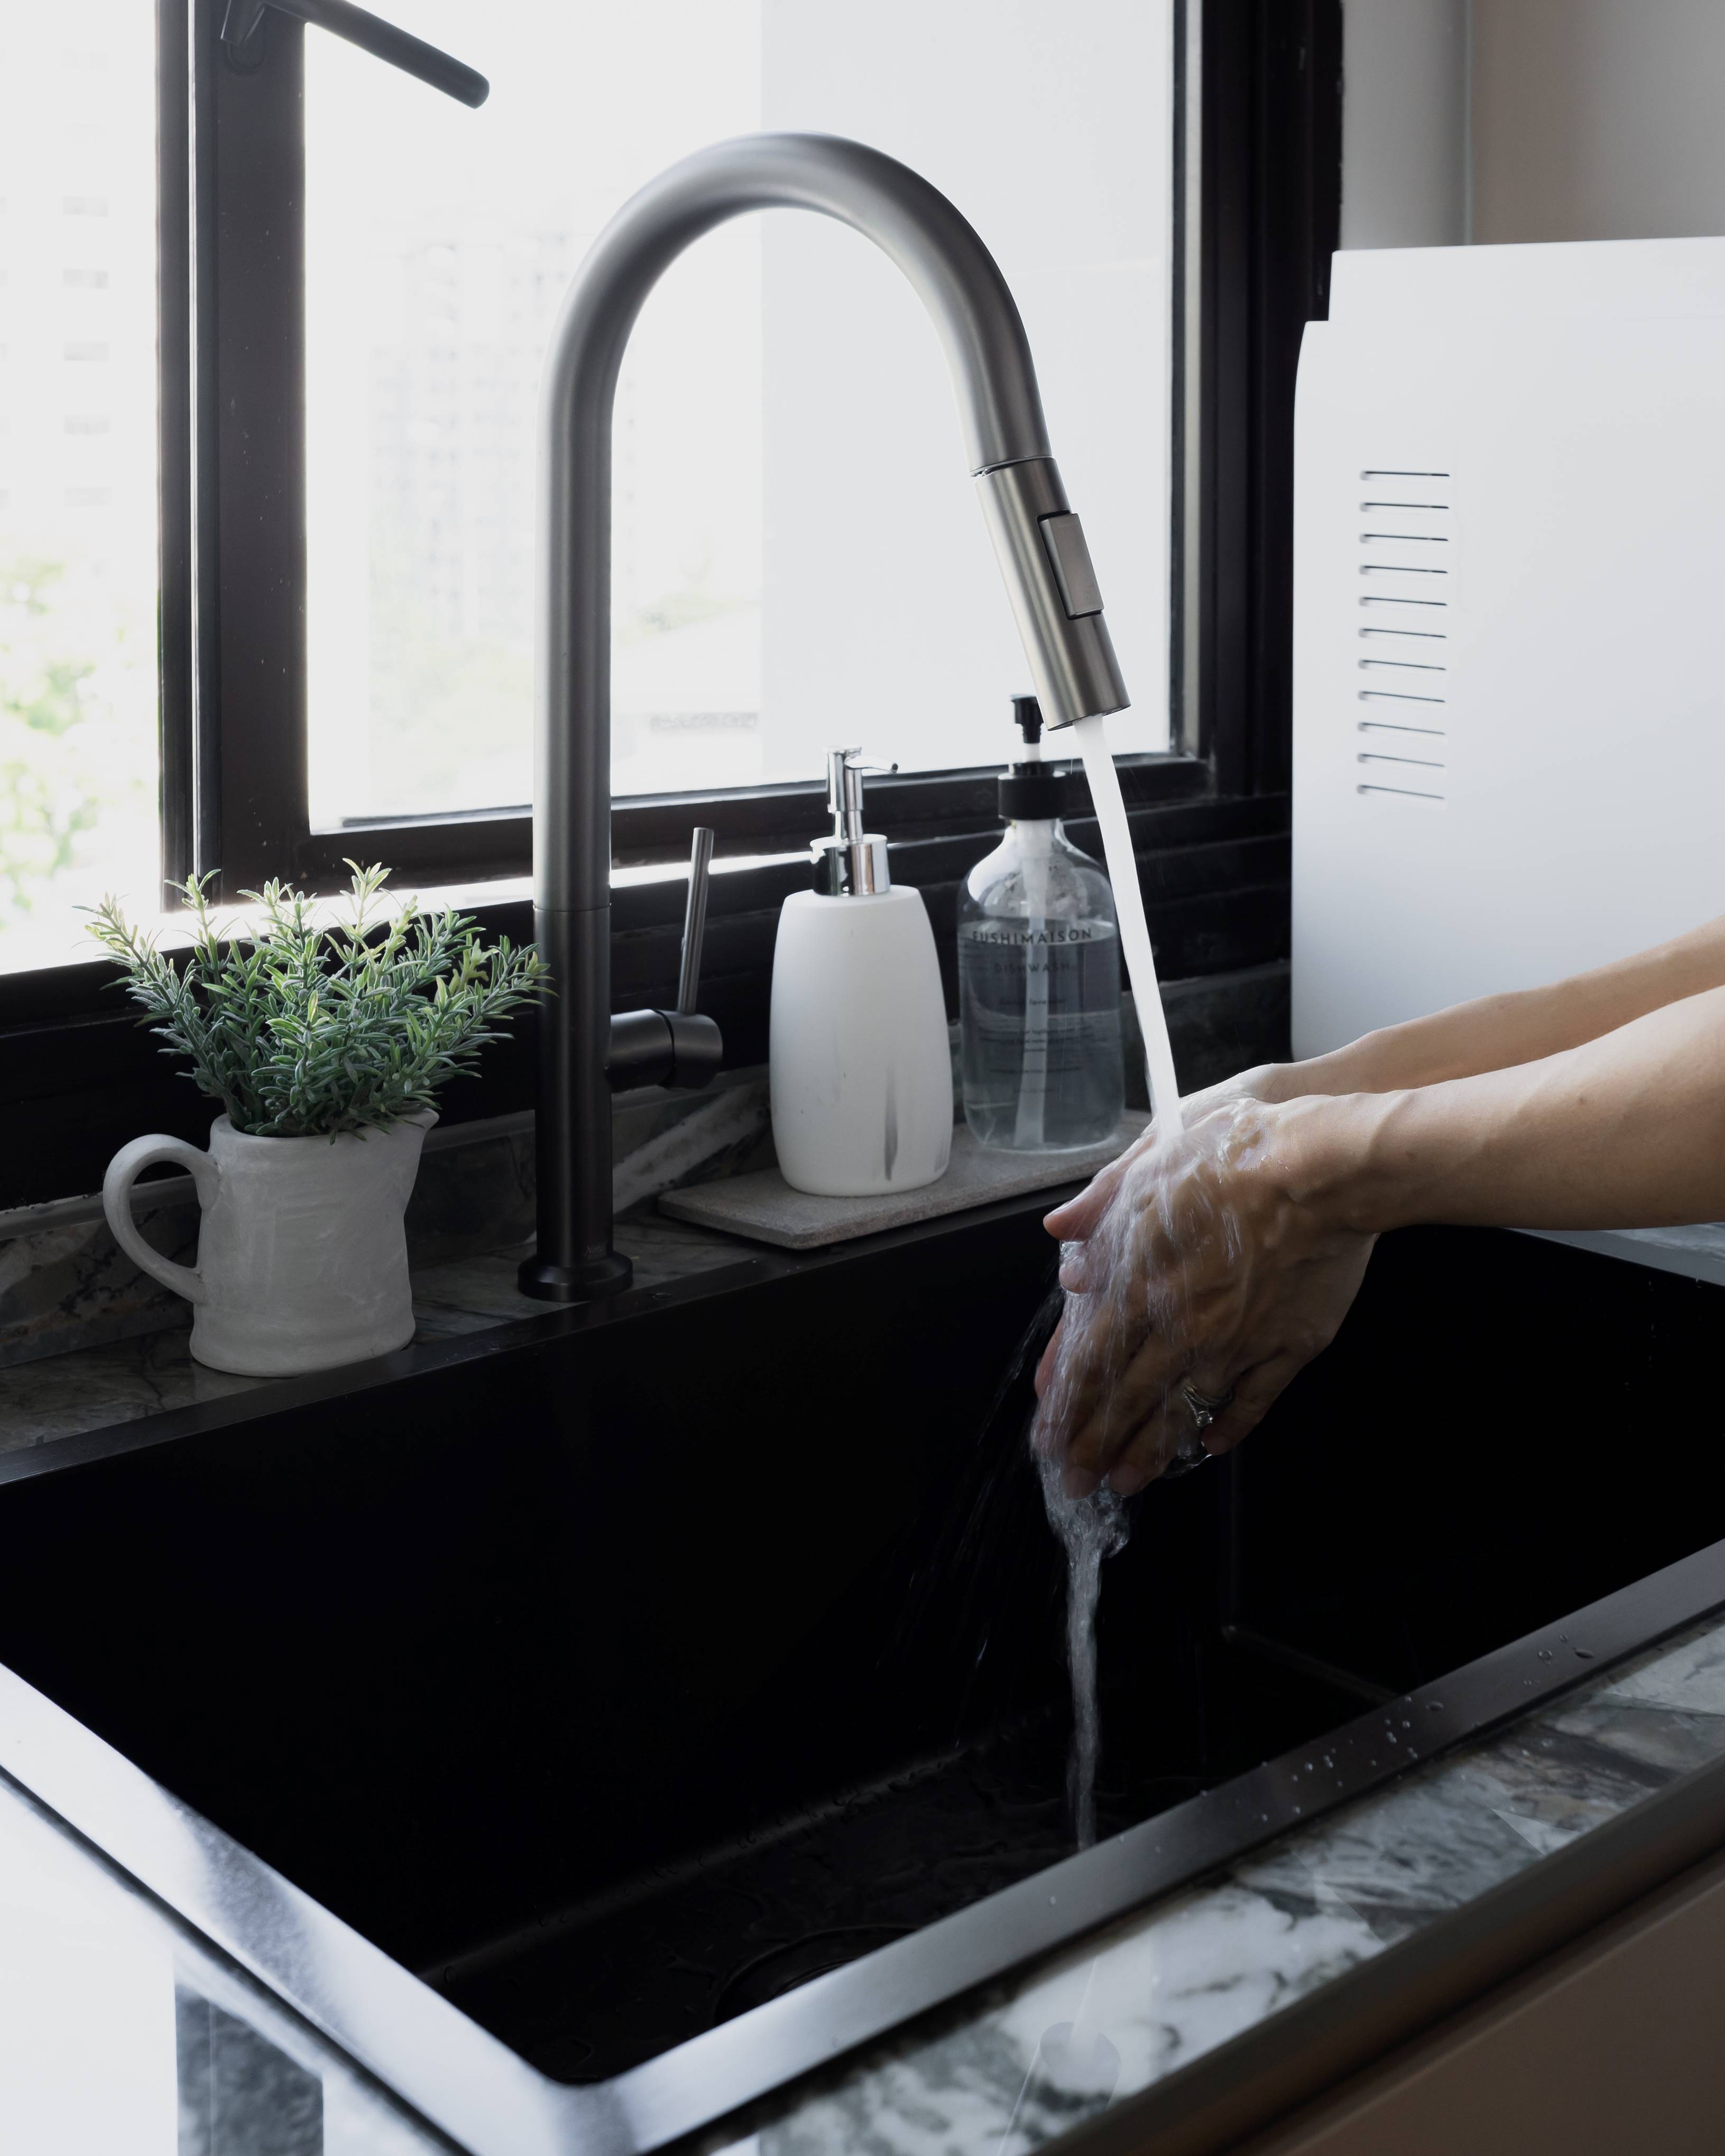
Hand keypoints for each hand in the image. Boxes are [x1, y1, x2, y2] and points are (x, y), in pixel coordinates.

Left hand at [1032, 1095, 1375, 1495]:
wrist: (1320, 1172)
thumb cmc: (1234, 1157)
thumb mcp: (1150, 1161)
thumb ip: (1101, 1202)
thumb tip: (1061, 1235)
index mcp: (1142, 1282)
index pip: (1090, 1357)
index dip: (1067, 1401)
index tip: (1048, 1434)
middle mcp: (1183, 1324)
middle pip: (1129, 1397)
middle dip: (1096, 1444)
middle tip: (1075, 1480)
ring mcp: (1238, 1342)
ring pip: (1184, 1410)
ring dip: (1151, 1451)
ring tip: (1127, 1482)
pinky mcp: (1289, 1346)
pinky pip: (1254, 1400)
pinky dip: (1229, 1426)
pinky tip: (1211, 1445)